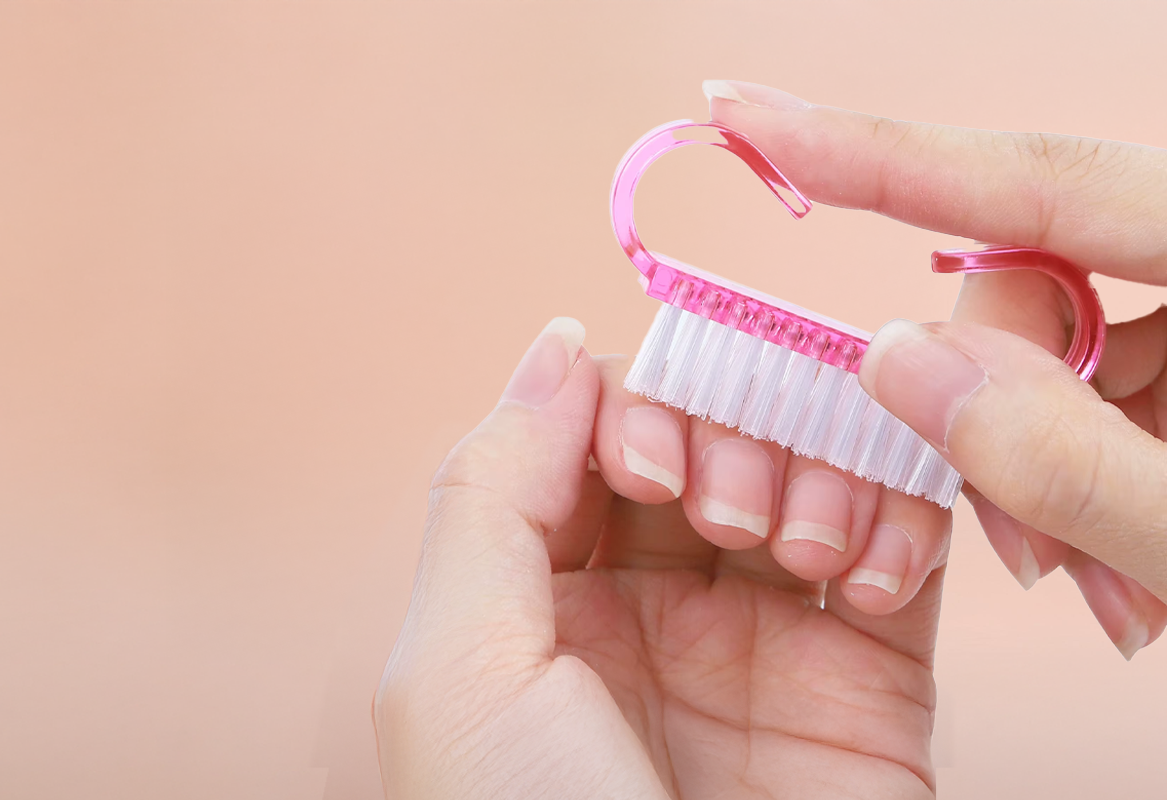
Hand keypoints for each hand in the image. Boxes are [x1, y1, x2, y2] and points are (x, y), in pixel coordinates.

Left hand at [375, 319, 939, 798]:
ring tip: (798, 550)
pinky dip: (898, 524)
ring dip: (812, 475)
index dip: (627, 410)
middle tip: (719, 511)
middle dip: (720, 438)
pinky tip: (864, 569)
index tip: (645, 460)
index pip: (586, 432)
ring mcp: (758, 641)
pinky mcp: (868, 680)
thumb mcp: (456, 667)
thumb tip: (555, 345)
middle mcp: (641, 611)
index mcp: (529, 600)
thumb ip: (489, 492)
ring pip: (802, 475)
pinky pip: (900, 550)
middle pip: (699, 437)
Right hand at [706, 79, 1166, 658]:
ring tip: (1121, 607)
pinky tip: (1142, 584)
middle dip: (1002, 410)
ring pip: (1091, 357)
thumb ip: (1063, 457)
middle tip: (1030, 558)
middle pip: (1054, 284)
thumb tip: (897, 361)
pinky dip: (1115, 487)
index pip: (1039, 179)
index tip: (747, 110)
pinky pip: (1145, 398)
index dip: (872, 150)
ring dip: (1061, 479)